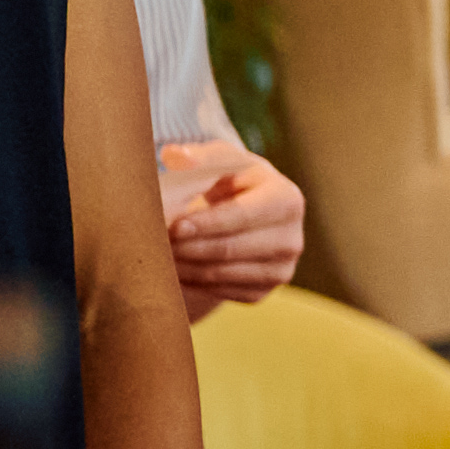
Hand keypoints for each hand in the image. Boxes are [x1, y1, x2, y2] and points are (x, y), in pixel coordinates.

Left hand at [153, 138, 307, 317]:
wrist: (249, 210)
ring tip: (159, 257)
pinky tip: (174, 270)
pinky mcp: (265, 290)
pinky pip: (223, 292)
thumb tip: (175, 156)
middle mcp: (292, 238)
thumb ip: (199, 156)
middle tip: (157, 245)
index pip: (243, 216)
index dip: (207, 223)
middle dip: (190, 247)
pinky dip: (194, 283)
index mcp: (287, 199)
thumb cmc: (231, 179)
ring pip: (224, 275)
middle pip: (232, 249)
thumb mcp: (221, 160)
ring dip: (187, 268)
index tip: (174, 226)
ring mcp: (282, 268)